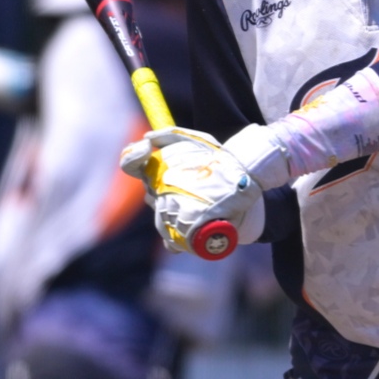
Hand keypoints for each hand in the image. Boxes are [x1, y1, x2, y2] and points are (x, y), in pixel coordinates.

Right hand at [119, 127, 264, 258]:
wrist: (246, 185)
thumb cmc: (217, 162)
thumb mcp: (199, 142)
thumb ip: (171, 135)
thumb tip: (146, 137)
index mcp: (159, 173)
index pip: (132, 165)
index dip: (132, 156)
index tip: (146, 148)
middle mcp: (162, 193)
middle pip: (148, 191)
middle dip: (159, 184)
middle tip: (179, 179)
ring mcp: (172, 214)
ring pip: (159, 215)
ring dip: (168, 210)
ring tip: (193, 204)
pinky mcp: (186, 234)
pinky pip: (171, 242)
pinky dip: (173, 243)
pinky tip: (181, 241)